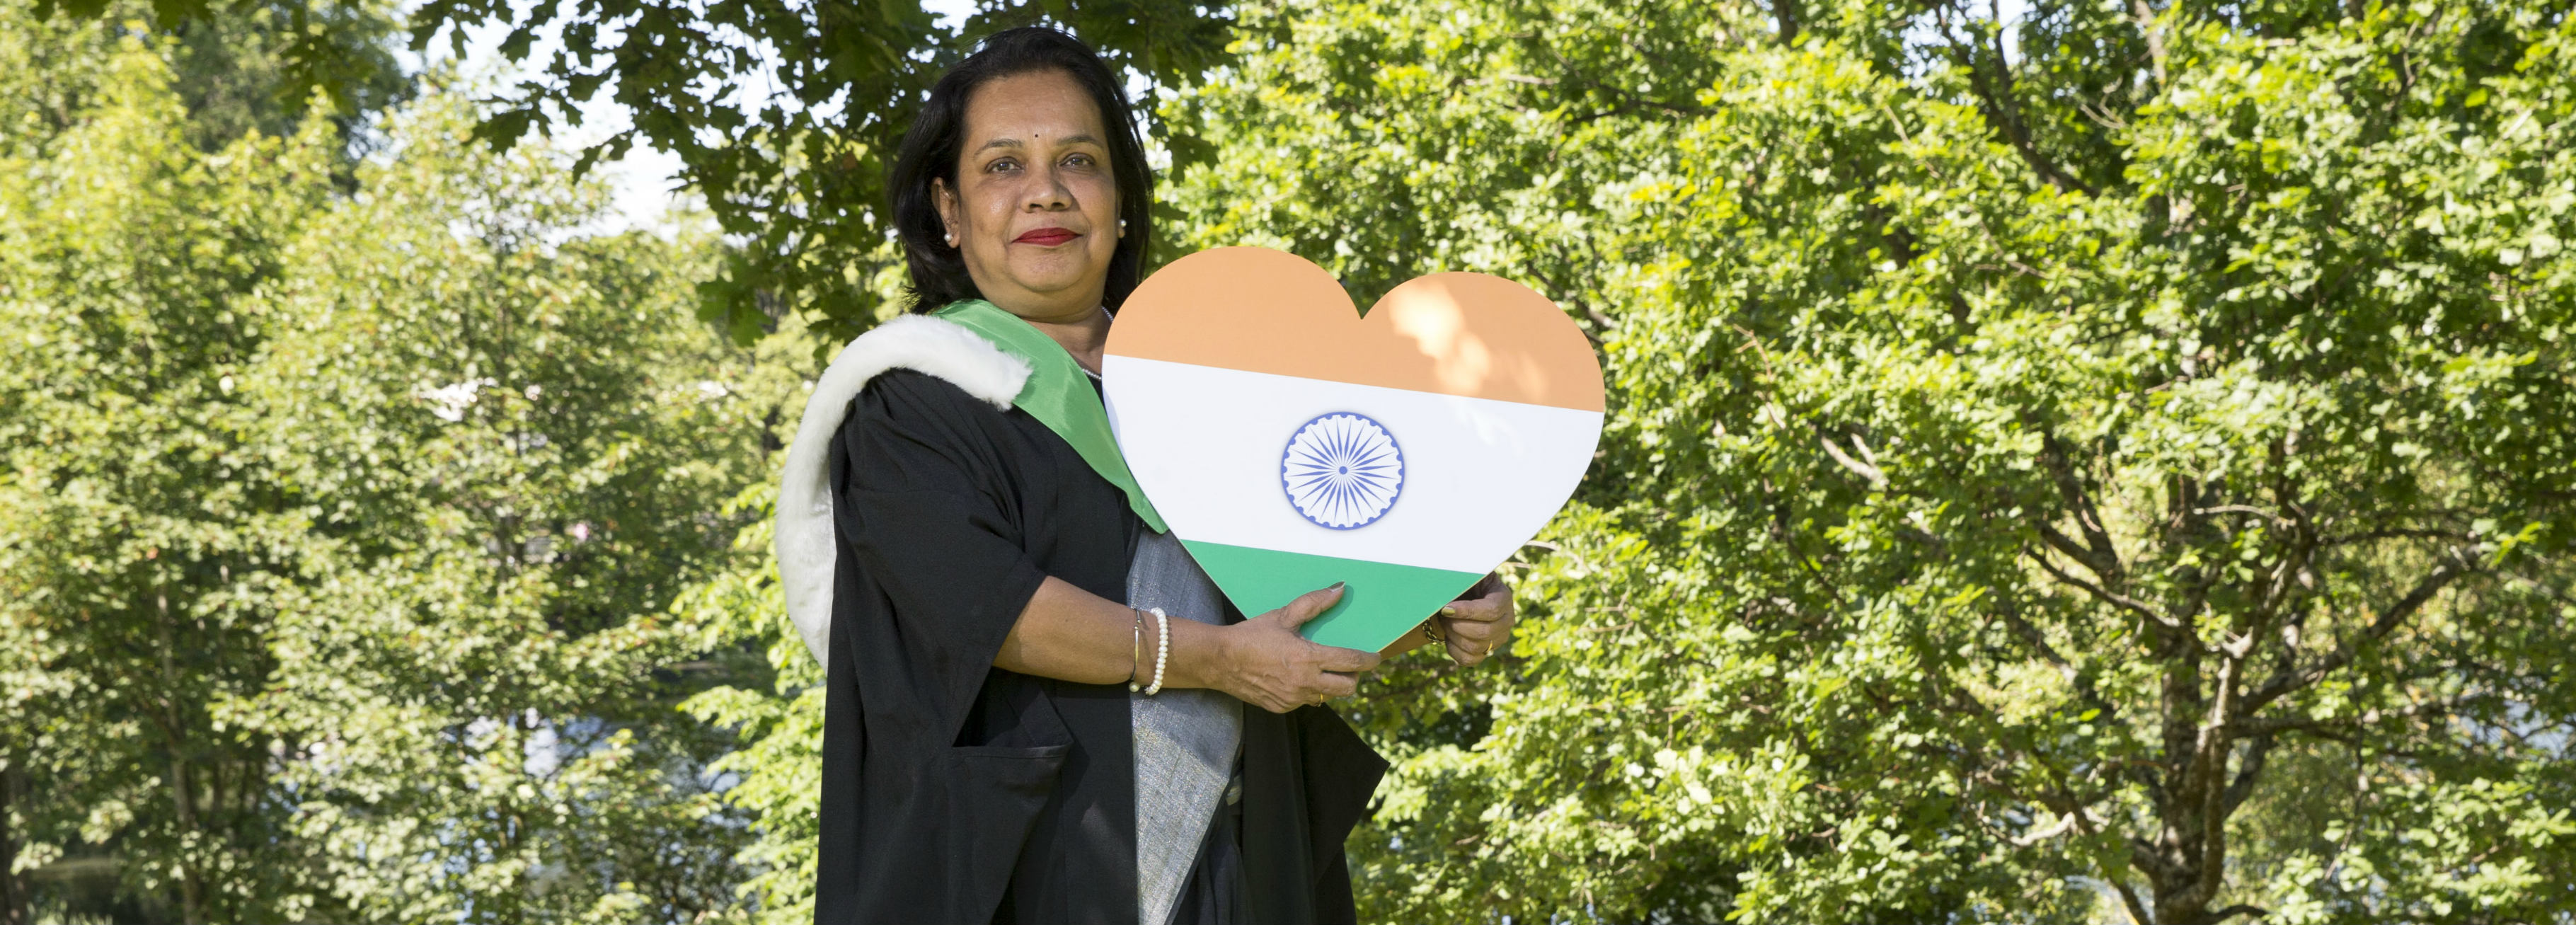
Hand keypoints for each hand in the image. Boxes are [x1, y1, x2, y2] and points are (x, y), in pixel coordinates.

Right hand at [1216, 583, 1382, 712]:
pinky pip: (1305, 702)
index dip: (1368, 660)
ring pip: (1327, 697)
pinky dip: (1308, 691)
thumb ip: (1314, 603)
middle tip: (1348, 666)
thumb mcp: (1283, 615)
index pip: (1351, 662)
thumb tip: (1339, 589)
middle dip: (1353, 677)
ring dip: (1330, 685)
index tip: (1376, 657)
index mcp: (1308, 658)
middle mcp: (1304, 683)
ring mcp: (1293, 699)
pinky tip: (1297, 678)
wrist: (1220, 661)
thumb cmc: (1252, 635)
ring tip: (1321, 670)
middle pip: (1347, 688)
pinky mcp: (1282, 707)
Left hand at [1429, 573, 1514, 666]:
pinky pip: (1470, 660)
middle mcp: (1506, 621)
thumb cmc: (1462, 581)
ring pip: (1476, 647)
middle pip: (1484, 632)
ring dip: (1453, 636)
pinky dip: (1454, 650)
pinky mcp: (1486, 651)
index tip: (1446, 608)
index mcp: (1504, 598)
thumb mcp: (1464, 575)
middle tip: (1443, 614)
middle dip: (1457, 624)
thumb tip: (1446, 592)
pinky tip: (1448, 637)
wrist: (1460, 596)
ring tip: (1445, 622)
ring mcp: (1498, 639)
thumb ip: (1460, 579)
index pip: (1492, 610)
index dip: (1467, 611)